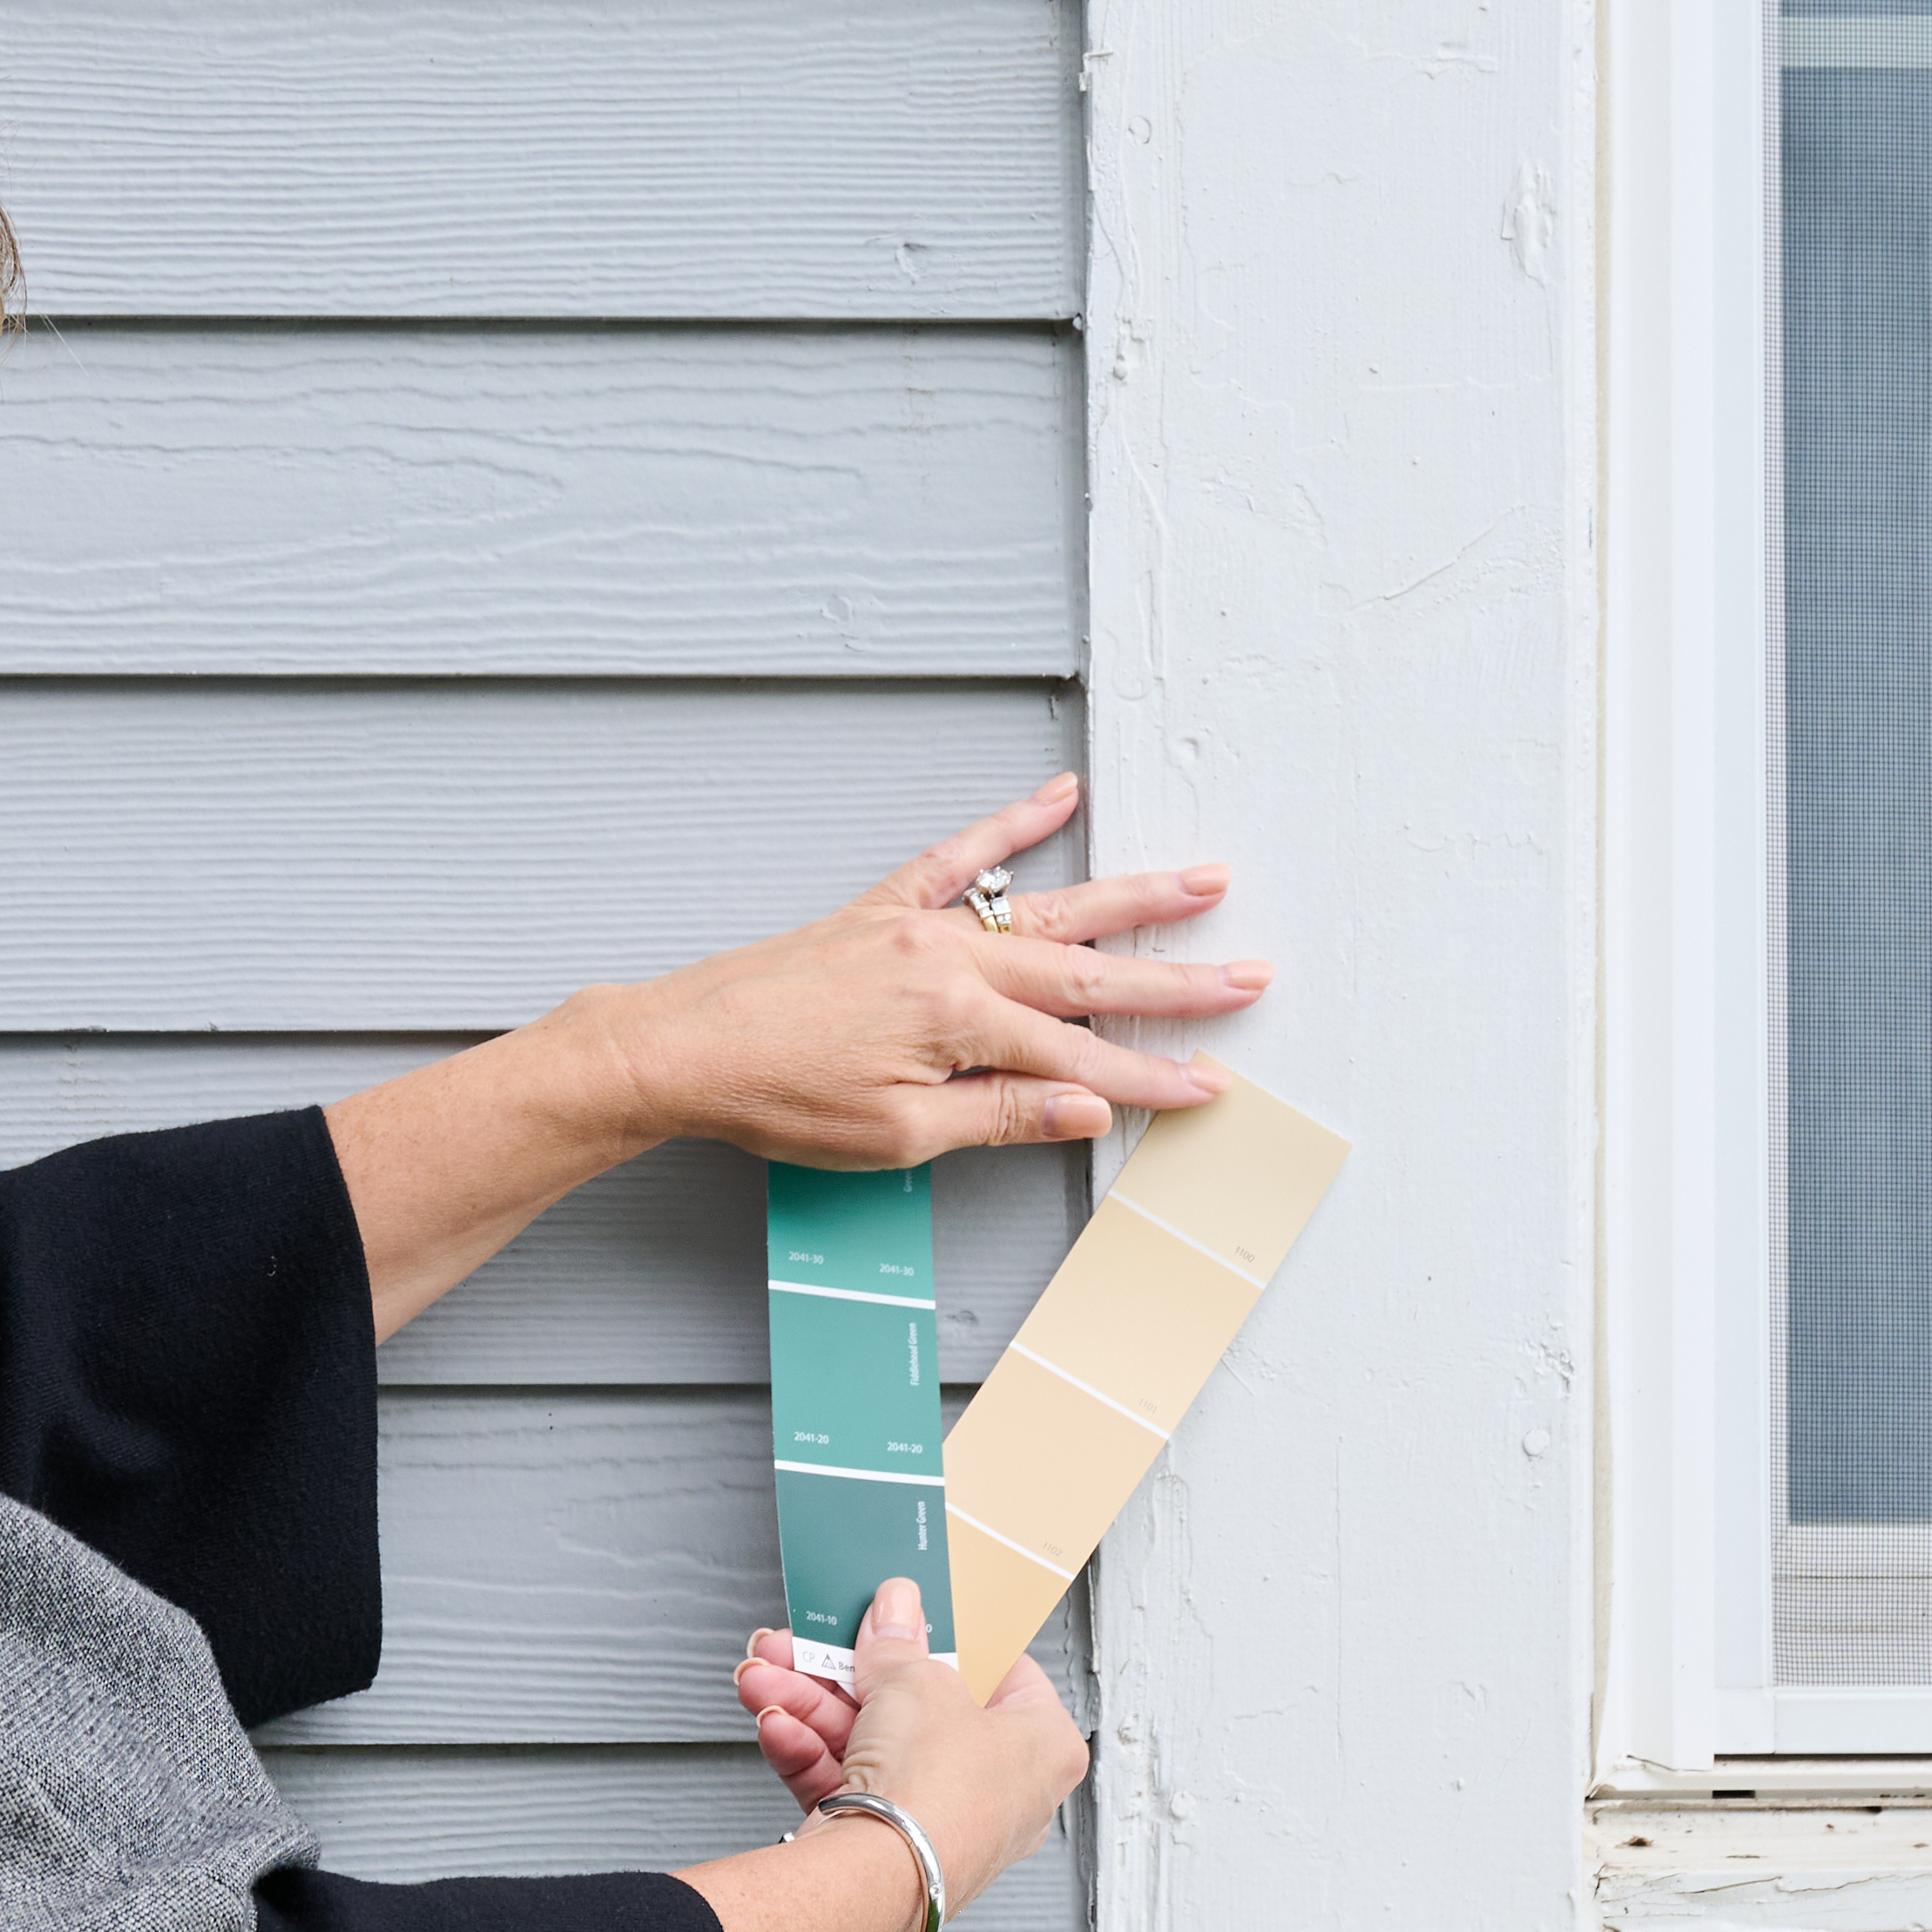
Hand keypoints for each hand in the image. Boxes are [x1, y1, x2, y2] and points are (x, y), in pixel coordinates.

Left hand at [580, 771, 1267, 1163]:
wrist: (681, 1047)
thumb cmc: (775, 1100)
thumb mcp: (894, 1136)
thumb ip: (999, 1114)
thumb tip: (1088, 1106)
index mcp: (959, 1022)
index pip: (1081, 1058)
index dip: (1152, 1078)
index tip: (1210, 1087)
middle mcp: (950, 959)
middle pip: (1088, 974)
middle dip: (1177, 982)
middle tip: (1250, 978)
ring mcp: (919, 924)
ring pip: (1047, 907)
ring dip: (1130, 895)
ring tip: (1200, 881)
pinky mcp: (883, 907)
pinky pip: (960, 855)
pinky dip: (1012, 822)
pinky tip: (1061, 795)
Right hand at [728, 1580, 1083, 1917]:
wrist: (879, 1882)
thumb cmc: (936, 1792)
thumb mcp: (916, 1681)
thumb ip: (898, 1641)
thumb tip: (897, 1609)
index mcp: (1041, 1745)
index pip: (1003, 1674)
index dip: (951, 1640)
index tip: (911, 1618)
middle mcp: (1001, 1789)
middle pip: (918, 1708)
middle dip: (849, 1673)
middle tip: (818, 1643)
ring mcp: (943, 1820)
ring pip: (872, 1745)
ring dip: (811, 1706)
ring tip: (768, 1677)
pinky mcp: (890, 1847)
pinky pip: (850, 1786)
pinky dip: (809, 1752)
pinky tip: (777, 1724)